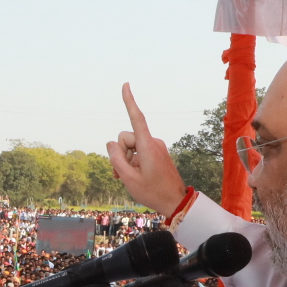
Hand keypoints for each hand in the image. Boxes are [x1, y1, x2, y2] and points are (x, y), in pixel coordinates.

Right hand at [107, 84, 187, 215]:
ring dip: (126, 159)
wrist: (176, 201)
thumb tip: (111, 144)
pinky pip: (139, 150)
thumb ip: (116, 159)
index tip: (126, 85)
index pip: (137, 118)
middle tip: (120, 174)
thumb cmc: (153, 192)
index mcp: (148, 146)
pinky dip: (133, 161)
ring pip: (131, 145)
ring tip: (129, 177)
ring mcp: (156, 147)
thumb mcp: (128, 179)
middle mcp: (153, 142)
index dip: (129, 101)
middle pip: (126, 138)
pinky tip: (135, 175)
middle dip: (120, 153)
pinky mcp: (157, 152)